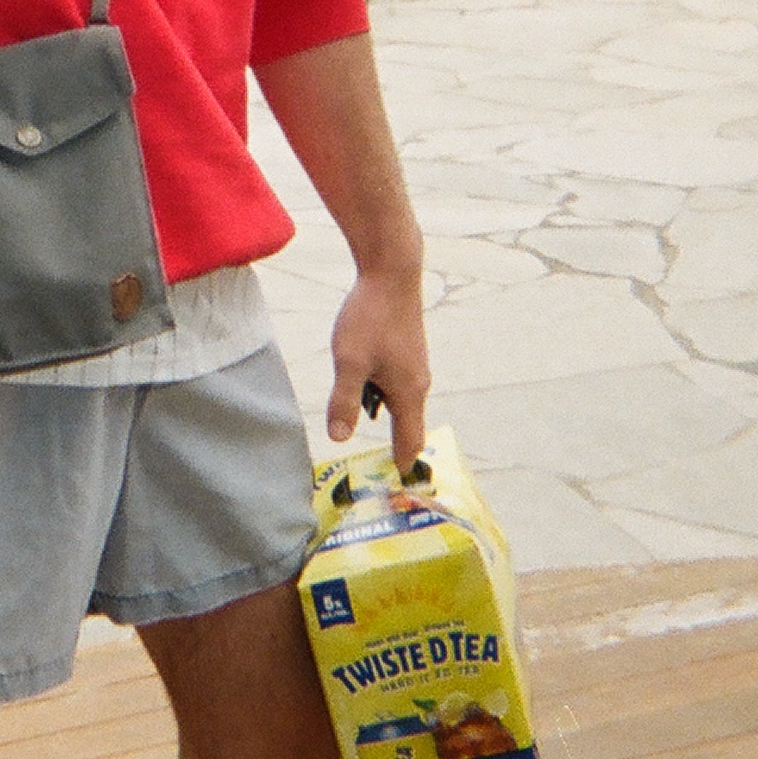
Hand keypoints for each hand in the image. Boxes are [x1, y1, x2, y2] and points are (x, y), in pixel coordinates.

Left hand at [326, 262, 430, 466]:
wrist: (392, 271)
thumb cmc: (371, 316)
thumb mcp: (350, 362)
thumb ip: (343, 401)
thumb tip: (339, 438)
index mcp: (409, 393)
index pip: (410, 441)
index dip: (401, 464)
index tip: (396, 487)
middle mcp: (418, 383)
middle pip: (406, 424)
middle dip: (392, 443)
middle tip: (373, 463)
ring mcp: (415, 365)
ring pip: (399, 401)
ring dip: (382, 413)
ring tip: (356, 418)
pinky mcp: (407, 349)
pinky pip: (396, 382)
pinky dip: (381, 392)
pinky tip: (360, 381)